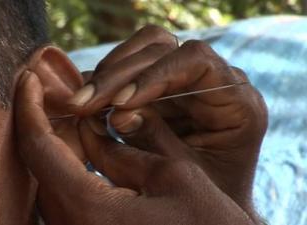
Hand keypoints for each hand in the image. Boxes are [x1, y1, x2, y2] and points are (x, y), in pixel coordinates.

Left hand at [14, 72, 256, 224]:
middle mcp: (70, 224)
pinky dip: (69, 165)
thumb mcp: (173, 175)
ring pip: (50, 177)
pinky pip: (65, 195)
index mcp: (88, 206)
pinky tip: (88, 147)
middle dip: (42, 121)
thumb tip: (94, 125)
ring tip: (74, 114)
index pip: (39, 145)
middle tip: (54, 92)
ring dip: (56, 143)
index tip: (28, 78)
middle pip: (39, 162)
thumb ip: (126, 147)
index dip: (30, 106)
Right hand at [67, 25, 267, 218]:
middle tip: (82, 104)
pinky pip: (131, 70)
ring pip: (142, 51)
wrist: (211, 200)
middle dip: (117, 75)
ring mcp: (186, 80)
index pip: (196, 61)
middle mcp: (213, 80)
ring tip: (80, 103)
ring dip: (107, 74)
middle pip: (161, 49)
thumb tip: (117, 113)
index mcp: (237, 101)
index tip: (120, 103)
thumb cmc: (207, 191)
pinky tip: (86, 101)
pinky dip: (106, 82)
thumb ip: (155, 140)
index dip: (154, 74)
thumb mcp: (184, 172)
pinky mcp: (163, 86)